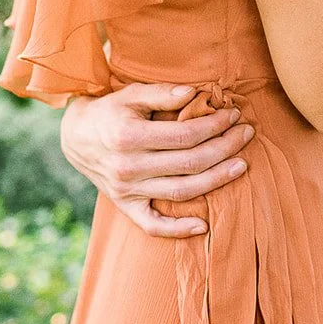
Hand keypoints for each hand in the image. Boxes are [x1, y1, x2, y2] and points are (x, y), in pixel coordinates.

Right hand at [60, 83, 254, 237]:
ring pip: (181, 192)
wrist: (76, 137)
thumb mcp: (131, 94)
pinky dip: (177, 230)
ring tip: (241, 165)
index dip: (215, 126)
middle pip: (190, 163)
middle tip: (246, 134)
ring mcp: (127, 190)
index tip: (233, 116)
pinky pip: (153, 225)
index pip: (186, 135)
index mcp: (129, 136)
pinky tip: (203, 226)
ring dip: (217, 180)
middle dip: (225, 148)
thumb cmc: (110, 111)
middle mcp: (128, 167)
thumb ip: (163, 93)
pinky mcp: (126, 206)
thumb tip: (195, 93)